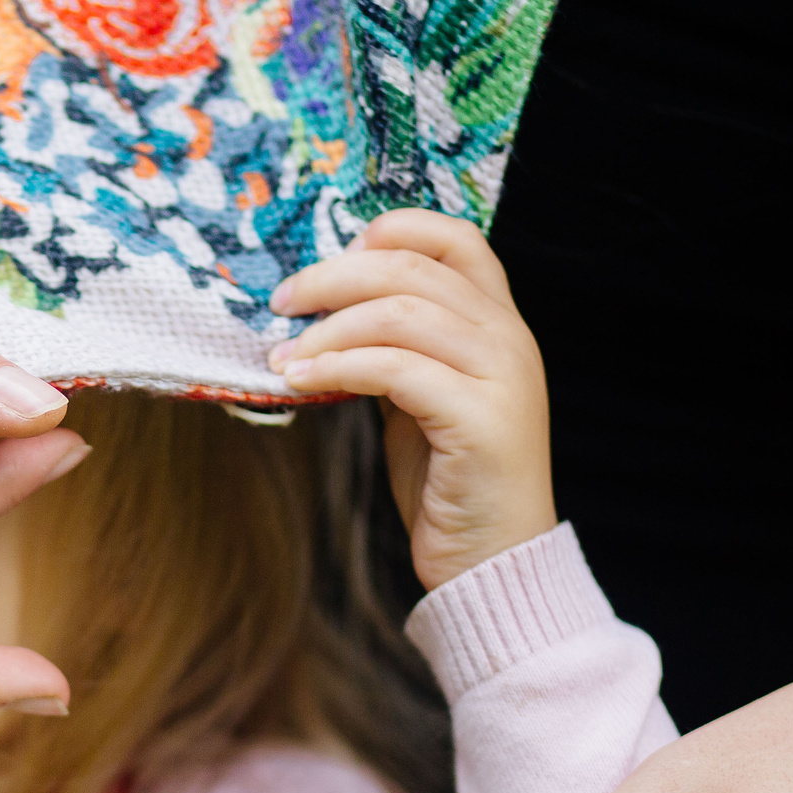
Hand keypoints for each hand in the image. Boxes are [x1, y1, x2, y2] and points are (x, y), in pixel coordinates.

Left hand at [267, 209, 554, 588]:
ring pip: (400, 314)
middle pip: (413, 269)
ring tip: (283, 354)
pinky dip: (339, 366)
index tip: (334, 254)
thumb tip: (326, 314)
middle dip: (334, 277)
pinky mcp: (480, 420)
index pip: (457, 239)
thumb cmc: (450, 481)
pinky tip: (303, 380)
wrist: (492, 561)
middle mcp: (510, 339)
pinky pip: (396, 369)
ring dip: (328, 328)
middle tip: (283, 301)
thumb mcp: (418, 399)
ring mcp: (502, 377)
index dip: (392, 230)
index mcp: (500, 324)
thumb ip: (394, 350)